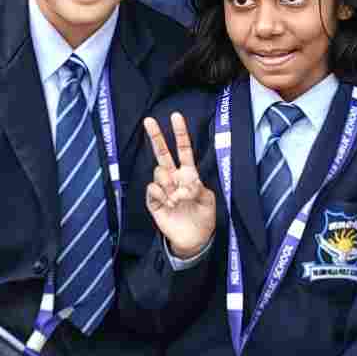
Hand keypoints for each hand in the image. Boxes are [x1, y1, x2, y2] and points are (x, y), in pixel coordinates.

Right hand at [141, 115, 218, 258]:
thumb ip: (199, 188)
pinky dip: (161, 194)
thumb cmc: (203, 217)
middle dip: (156, 136)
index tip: (176, 116)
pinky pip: (153, 189)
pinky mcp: (154, 201)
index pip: (183, 150)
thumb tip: (185, 183)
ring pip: (159, 172)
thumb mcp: (208, 200)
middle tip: (148, 120)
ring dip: (170, 184)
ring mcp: (163, 188)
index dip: (180, 134)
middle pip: (162, 154)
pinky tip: (168, 202)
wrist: (193, 239)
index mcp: (189, 174)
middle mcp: (174, 178)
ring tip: (178, 200)